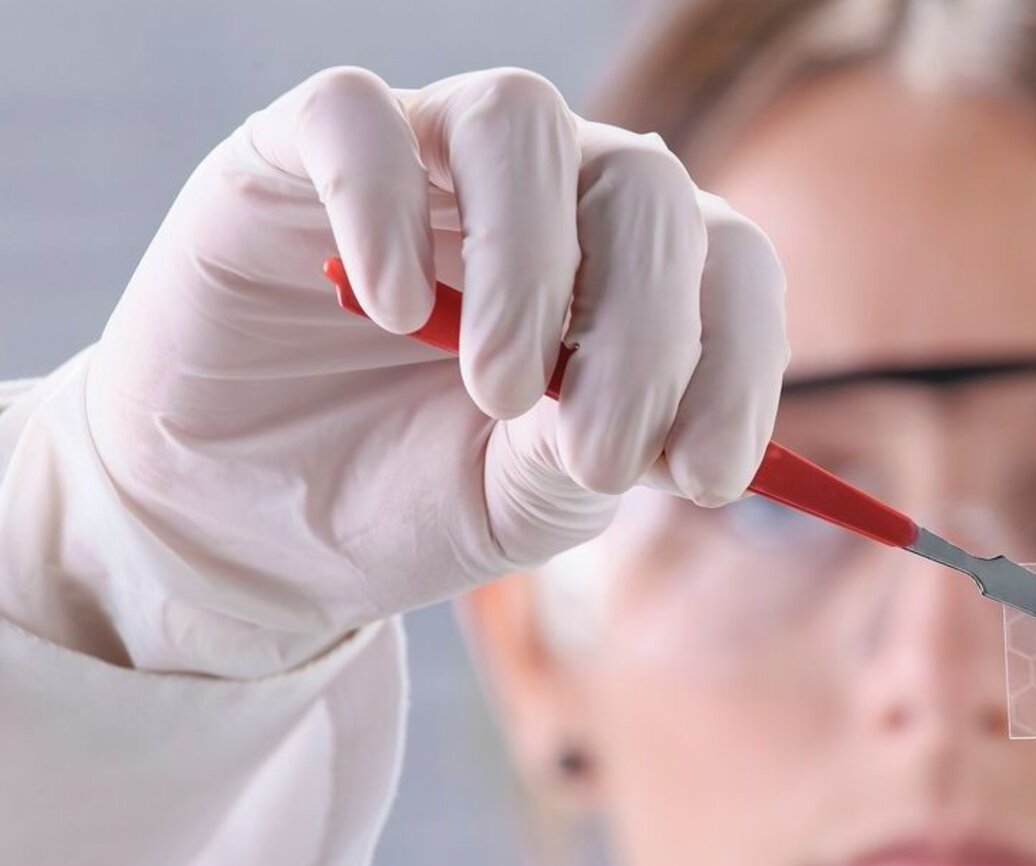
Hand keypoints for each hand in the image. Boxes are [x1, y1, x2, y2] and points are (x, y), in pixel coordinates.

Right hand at [78, 66, 788, 675]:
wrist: (245, 528)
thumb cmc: (404, 501)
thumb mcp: (521, 504)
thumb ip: (590, 453)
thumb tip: (654, 417)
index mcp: (623, 274)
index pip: (728, 263)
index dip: (741, 361)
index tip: (706, 475)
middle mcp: (544, 196)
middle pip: (645, 185)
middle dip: (645, 332)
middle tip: (597, 455)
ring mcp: (426, 163)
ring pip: (520, 120)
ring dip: (532, 268)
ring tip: (498, 392)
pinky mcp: (297, 153)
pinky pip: (356, 116)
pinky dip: (383, 208)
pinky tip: (392, 311)